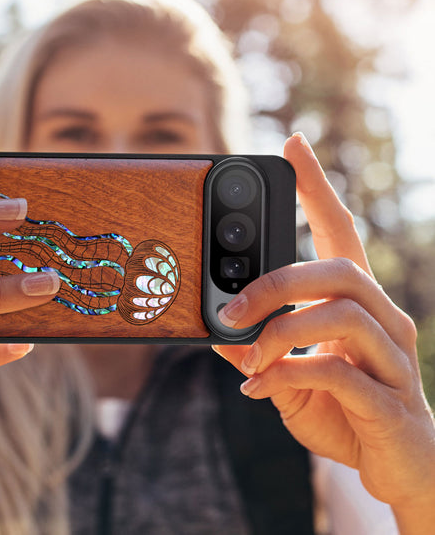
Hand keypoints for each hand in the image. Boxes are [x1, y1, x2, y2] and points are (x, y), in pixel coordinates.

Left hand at [213, 133, 434, 525]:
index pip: (340, 231)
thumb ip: (257, 350)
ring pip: (341, 314)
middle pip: (339, 269)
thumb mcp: (288, 375)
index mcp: (357, 303)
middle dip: (276, 282)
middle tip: (230, 307)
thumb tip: (215, 331)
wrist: (399, 470)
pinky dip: (288, 375)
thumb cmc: (344, 412)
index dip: (317, 187)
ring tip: (247, 357)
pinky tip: (259, 389)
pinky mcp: (391, 401)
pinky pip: (339, 372)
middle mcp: (384, 319)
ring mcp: (394, 358)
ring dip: (280, 332)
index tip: (293, 144)